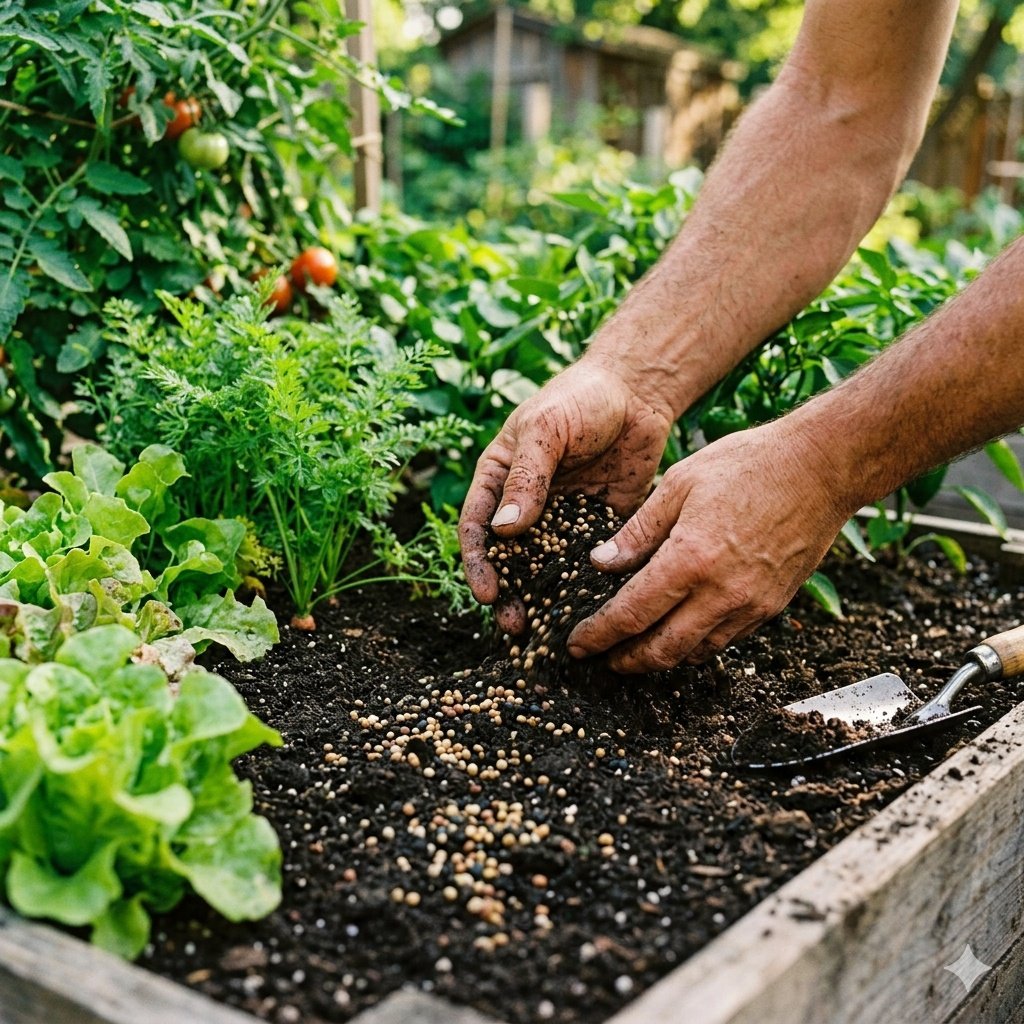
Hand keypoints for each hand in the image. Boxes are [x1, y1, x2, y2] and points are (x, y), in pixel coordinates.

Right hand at [458, 359, 674, 631]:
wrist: (638, 390)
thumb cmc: (580, 398)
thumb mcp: (546, 429)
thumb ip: (526, 477)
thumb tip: (504, 531)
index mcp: (499, 478)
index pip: (477, 526)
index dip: (478, 563)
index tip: (488, 593)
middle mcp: (525, 504)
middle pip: (508, 558)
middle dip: (509, 594)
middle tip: (516, 628)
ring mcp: (561, 518)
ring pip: (546, 567)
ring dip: (544, 599)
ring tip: (549, 631)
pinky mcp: (597, 525)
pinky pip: (587, 561)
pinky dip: (585, 586)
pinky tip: (590, 609)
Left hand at [566, 422, 850, 671]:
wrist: (821, 467)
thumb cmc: (748, 464)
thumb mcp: (679, 484)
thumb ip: (637, 530)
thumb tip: (601, 562)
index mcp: (690, 559)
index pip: (631, 615)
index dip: (599, 636)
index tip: (577, 646)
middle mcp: (721, 592)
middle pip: (663, 649)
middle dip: (627, 661)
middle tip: (604, 659)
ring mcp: (751, 604)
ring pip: (696, 652)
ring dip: (663, 658)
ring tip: (637, 651)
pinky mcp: (773, 606)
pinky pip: (727, 640)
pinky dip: (697, 644)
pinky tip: (681, 632)